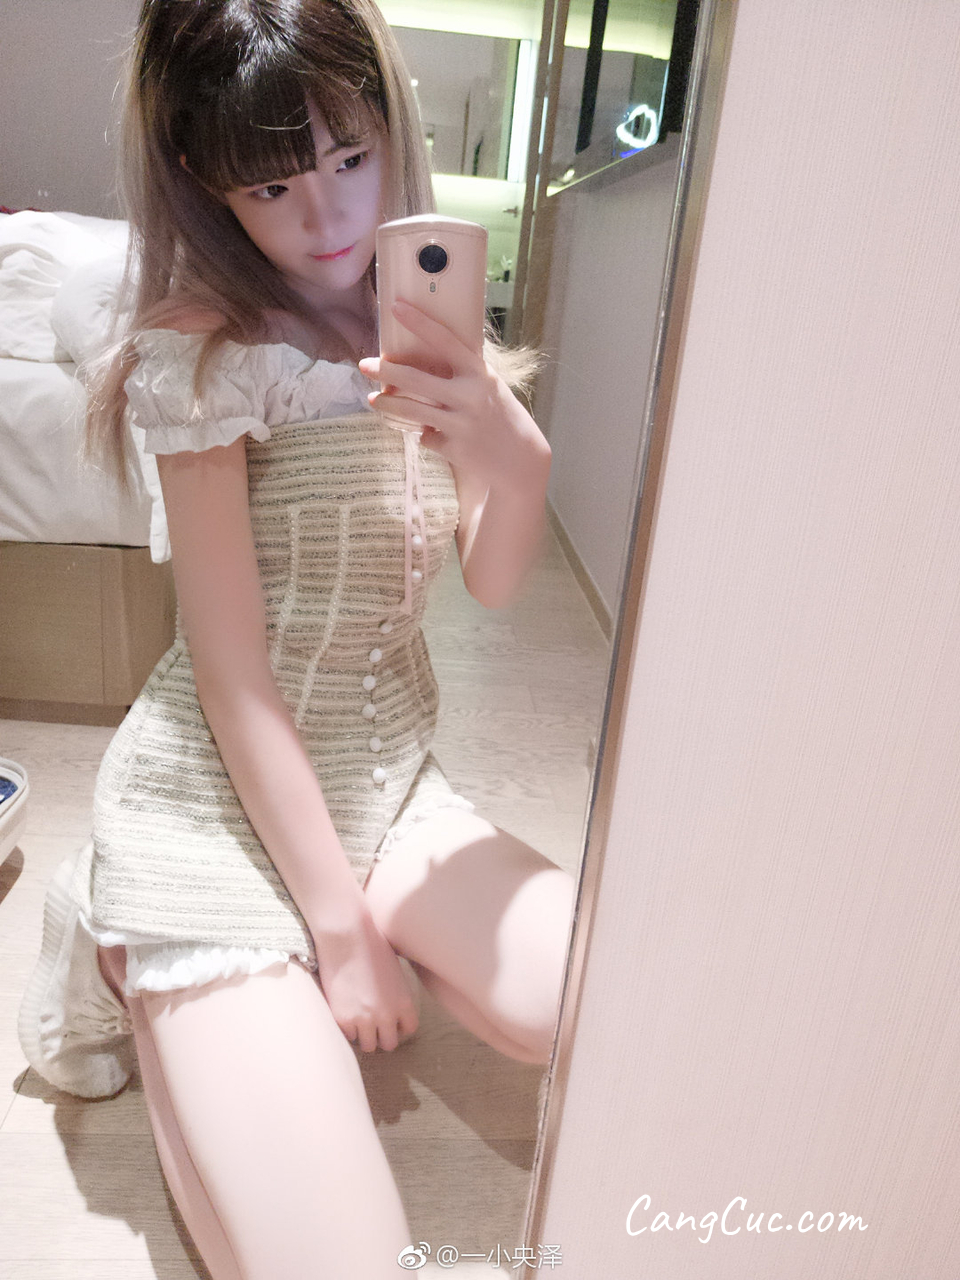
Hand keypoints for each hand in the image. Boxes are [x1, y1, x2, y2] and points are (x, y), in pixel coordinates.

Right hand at [309, 897, 418, 1051]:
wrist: (346, 937)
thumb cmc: (372, 945)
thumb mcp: (394, 971)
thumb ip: (396, 993)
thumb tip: (392, 1004)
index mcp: (404, 1002)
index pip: (409, 1029)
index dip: (399, 1026)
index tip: (392, 1021)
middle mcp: (387, 1015)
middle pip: (389, 1044)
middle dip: (382, 1035)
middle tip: (374, 1024)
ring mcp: (364, 1019)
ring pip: (368, 1046)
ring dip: (364, 1035)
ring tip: (358, 1020)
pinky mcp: (343, 1019)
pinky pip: (349, 1036)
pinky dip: (348, 1029)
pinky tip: (346, 1013)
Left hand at [358, 300, 548, 492]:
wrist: (520, 458)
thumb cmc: (500, 415)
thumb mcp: (488, 386)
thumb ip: (460, 375)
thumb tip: (420, 364)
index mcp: (478, 373)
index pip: (445, 340)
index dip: (419, 322)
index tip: (396, 307)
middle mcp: (470, 396)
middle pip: (415, 379)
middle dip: (384, 370)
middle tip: (364, 365)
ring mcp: (461, 423)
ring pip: (412, 410)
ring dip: (388, 404)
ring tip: (374, 401)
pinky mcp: (454, 448)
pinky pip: (426, 438)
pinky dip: (427, 435)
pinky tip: (435, 435)